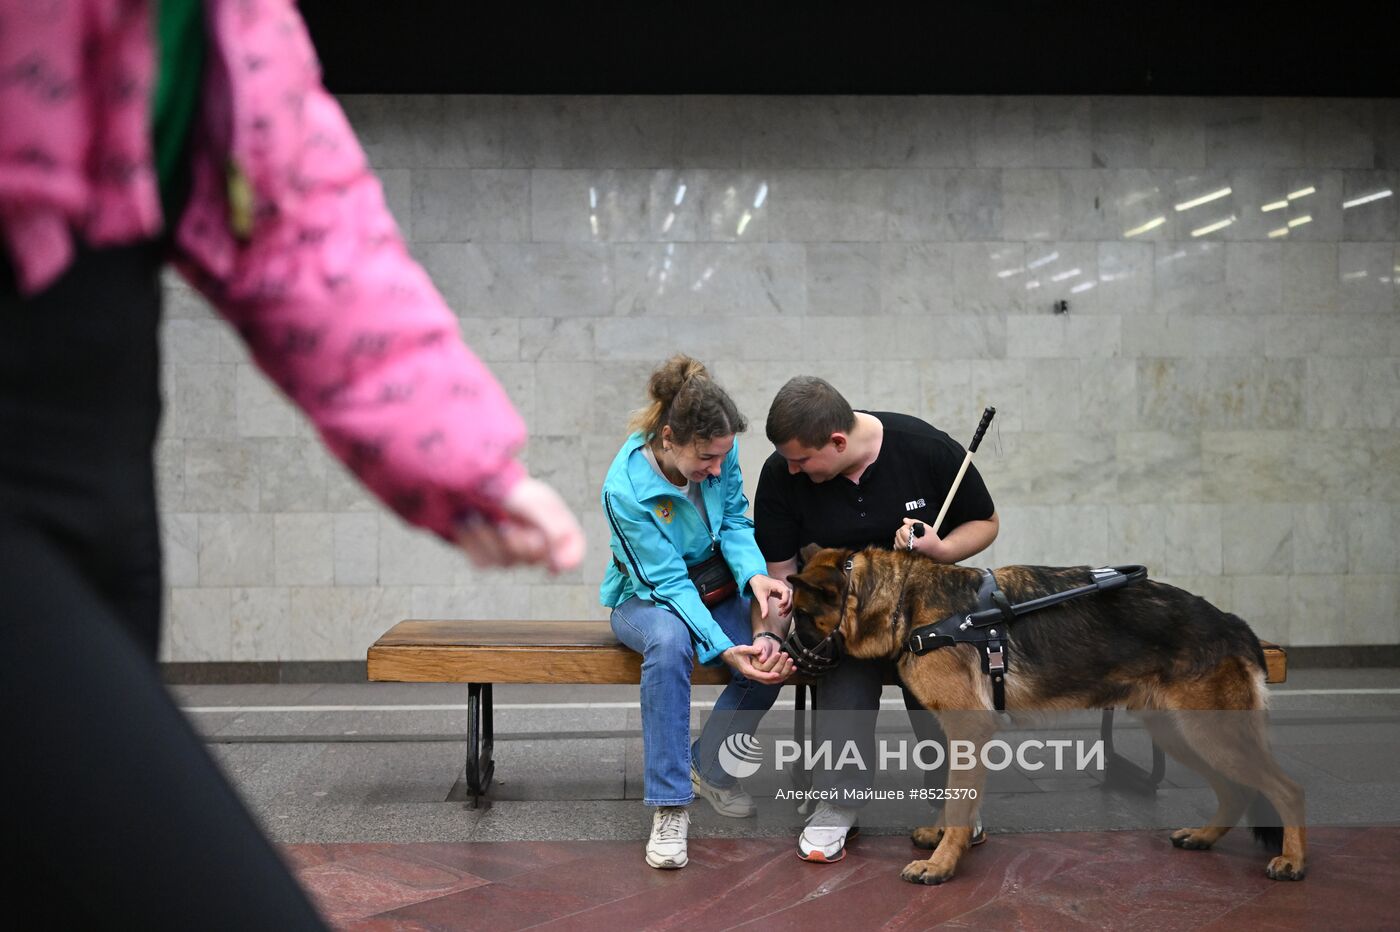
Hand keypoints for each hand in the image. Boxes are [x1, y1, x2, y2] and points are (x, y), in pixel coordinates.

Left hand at [455, 475, 585, 572]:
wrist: (449, 476)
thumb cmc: (494, 482)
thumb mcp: (530, 500)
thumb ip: (554, 528)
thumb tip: (567, 562)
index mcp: (548, 514)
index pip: (570, 544)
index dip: (567, 558)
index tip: (553, 566)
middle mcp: (530, 529)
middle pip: (534, 559)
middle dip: (516, 545)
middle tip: (502, 525)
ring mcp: (505, 542)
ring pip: (505, 563)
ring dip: (488, 540)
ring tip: (475, 516)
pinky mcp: (481, 550)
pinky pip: (483, 563)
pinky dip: (472, 543)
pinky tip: (464, 523)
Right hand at [722, 644, 789, 683]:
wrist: (730, 656)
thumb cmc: (735, 653)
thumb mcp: (742, 649)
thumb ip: (751, 649)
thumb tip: (760, 650)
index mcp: (748, 671)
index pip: (760, 676)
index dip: (769, 675)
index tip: (777, 673)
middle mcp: (752, 675)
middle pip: (767, 680)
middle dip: (779, 675)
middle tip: (788, 668)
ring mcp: (756, 676)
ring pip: (770, 680)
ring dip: (781, 675)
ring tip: (791, 668)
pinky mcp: (759, 674)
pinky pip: (770, 677)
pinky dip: (779, 675)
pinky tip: (787, 670)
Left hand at [748, 574, 790, 618]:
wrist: (756, 578)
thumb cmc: (758, 585)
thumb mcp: (760, 596)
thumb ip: (763, 607)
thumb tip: (764, 617)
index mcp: (778, 585)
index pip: (786, 592)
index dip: (785, 600)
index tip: (779, 607)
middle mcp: (782, 586)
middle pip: (790, 596)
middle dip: (787, 606)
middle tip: (781, 614)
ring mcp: (782, 589)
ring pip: (790, 598)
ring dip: (788, 607)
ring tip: (782, 615)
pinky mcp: (781, 592)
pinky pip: (787, 599)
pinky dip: (786, 605)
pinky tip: (782, 612)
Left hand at [895, 518, 952, 562]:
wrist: (936, 552)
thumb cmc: (933, 540)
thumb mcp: (928, 528)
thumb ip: (915, 522)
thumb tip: (904, 520)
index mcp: (914, 543)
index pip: (902, 530)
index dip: (907, 525)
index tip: (912, 526)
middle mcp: (908, 549)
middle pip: (898, 534)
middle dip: (903, 529)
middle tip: (911, 529)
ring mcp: (906, 552)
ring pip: (896, 540)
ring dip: (900, 535)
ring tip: (908, 534)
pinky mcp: (905, 554)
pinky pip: (896, 547)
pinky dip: (899, 541)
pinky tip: (905, 539)